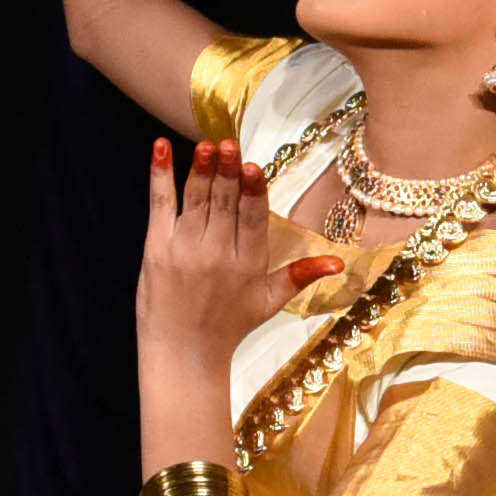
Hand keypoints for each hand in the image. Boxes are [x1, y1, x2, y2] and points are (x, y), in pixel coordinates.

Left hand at [133, 136, 309, 378]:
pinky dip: (160, 175)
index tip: (253, 165)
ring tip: (207, 144)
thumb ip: (300, 276)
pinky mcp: (156, 248)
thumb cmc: (229, 325)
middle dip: (226, 171)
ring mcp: (184, 250)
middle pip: (224, 204)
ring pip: (195, 201)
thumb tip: (339, 263)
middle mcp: (216, 255)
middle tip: (228, 143)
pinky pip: (160, 205)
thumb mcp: (269, 302)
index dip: (252, 191)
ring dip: (200, 169)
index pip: (252, 219)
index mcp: (247, 265)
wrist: (182, 352)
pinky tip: (161, 148)